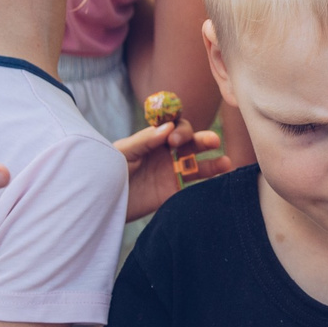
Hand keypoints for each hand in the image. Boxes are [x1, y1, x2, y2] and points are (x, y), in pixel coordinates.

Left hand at [110, 119, 228, 221]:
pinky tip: (221, 176)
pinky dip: (209, 180)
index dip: (179, 127)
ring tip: (226, 162)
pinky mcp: (172, 191)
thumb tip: (168, 128)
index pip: (173, 126)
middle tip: (210, 141)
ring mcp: (170, 172)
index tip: (173, 138)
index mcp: (152, 139)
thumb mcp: (122, 153)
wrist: (102, 200)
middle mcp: (165, 153)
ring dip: (212, 161)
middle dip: (202, 139)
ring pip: (196, 163)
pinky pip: (194, 184)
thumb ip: (144, 141)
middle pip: (190, 142)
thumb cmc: (106, 170)